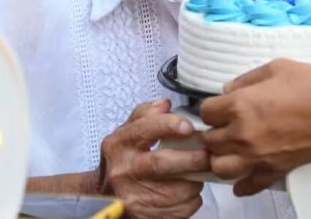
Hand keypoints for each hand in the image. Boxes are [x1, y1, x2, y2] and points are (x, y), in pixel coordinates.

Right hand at [96, 99, 208, 218]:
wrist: (102, 197)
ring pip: (176, 190)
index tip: (189, 127)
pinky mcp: (145, 217)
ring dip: (195, 181)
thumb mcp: (126, 134)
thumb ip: (145, 115)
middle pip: (162, 163)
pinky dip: (191, 201)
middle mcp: (124, 170)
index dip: (169, 126)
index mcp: (120, 144)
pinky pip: (179, 210)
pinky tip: (188, 192)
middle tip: (208, 155)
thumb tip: (166, 103)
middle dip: (192, 158)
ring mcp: (133, 197)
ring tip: (198, 174)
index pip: (145, 130)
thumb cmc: (122, 160)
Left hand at [201, 59, 310, 195]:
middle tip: (226, 125)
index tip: (221, 106)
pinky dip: (242, 184)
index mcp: (240, 105)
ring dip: (221, 158)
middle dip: (214, 131)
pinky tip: (243, 176)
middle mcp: (243, 134)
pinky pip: (249, 185)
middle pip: (210, 140)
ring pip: (220, 167)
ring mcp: (258, 156)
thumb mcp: (277, 67)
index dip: (212, 107)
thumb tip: (229, 89)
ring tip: (230, 149)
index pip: (206, 112)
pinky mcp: (276, 170)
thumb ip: (247, 78)